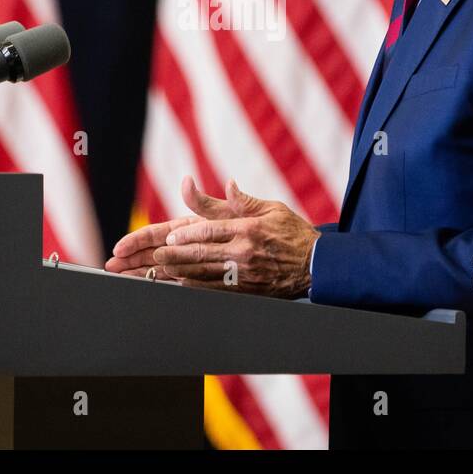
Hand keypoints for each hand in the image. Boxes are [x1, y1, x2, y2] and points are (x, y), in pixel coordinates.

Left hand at [106, 175, 318, 297]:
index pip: (211, 230)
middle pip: (203, 253)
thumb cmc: (293, 233)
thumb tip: (228, 185)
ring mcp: (245, 273)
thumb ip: (245, 201)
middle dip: (175, 255)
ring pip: (206, 273)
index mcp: (249, 228)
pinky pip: (217, 288)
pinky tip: (182, 285)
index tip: (170, 238)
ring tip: (159, 271)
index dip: (188, 235)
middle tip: (155, 256)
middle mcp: (244, 251)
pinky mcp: (247, 288)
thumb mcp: (273, 208)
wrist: (317, 265)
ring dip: (180, 272)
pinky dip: (197, 286)